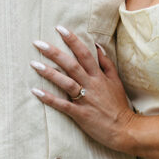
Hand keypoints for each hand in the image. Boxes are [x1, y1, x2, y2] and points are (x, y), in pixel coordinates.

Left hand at [31, 26, 135, 151]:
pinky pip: (62, 105)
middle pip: (71, 65)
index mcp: (99, 76)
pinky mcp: (80, 114)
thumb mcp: (116, 81)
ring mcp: (85, 99)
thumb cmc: (118, 105)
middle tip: (38, 43)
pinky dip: (49, 98)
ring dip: (49, 73)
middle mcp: (91, 85)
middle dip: (54, 53)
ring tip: (34, 64)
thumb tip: (97, 46)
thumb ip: (106, 63)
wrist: (124, 129)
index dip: (72, 40)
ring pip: (66, 82)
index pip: (84, 53)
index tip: (59, 29)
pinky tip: (36, 91)